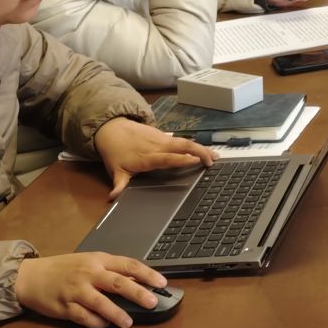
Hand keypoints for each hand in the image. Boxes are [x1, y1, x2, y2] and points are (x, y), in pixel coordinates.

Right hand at [15, 252, 166, 327]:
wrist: (32, 276)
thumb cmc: (64, 268)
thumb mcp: (89, 261)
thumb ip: (111, 269)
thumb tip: (137, 279)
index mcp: (98, 260)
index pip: (128, 264)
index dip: (147, 273)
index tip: (162, 282)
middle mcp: (89, 273)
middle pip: (118, 283)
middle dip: (138, 293)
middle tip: (152, 302)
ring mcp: (76, 290)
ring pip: (101, 302)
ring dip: (117, 313)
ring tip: (128, 322)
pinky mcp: (65, 306)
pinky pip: (84, 317)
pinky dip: (96, 322)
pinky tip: (104, 324)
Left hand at [92, 117, 213, 201]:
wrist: (112, 130)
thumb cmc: (116, 153)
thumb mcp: (116, 170)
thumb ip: (118, 184)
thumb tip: (113, 198)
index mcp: (148, 157)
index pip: (167, 158)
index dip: (181, 159)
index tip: (195, 161)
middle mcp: (158, 146)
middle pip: (182, 146)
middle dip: (199, 151)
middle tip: (212, 161)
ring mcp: (162, 139)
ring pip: (185, 141)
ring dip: (201, 148)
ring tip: (215, 156)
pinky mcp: (164, 135)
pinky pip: (182, 140)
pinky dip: (195, 145)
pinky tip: (204, 150)